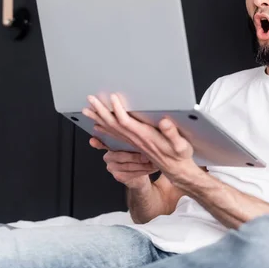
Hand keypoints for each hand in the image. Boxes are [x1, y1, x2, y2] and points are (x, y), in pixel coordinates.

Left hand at [82, 94, 198, 182]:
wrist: (177, 169)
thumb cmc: (179, 156)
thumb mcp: (180, 145)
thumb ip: (172, 133)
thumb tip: (165, 122)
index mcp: (145, 137)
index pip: (127, 123)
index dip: (118, 110)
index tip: (111, 98)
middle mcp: (136, 139)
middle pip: (113, 124)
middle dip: (101, 111)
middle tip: (90, 100)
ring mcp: (133, 142)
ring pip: (111, 129)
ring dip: (98, 119)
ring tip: (87, 110)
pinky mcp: (134, 143)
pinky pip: (115, 135)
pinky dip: (104, 129)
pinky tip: (97, 125)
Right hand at [89, 137, 157, 188]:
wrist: (139, 175)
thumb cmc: (138, 155)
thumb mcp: (136, 143)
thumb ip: (133, 136)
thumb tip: (137, 125)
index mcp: (110, 145)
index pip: (102, 143)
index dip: (98, 142)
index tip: (93, 140)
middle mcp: (108, 156)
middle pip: (121, 156)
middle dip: (137, 156)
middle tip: (148, 155)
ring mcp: (112, 168)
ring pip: (129, 166)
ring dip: (144, 164)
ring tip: (154, 161)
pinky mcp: (118, 177)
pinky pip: (132, 174)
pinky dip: (144, 171)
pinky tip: (152, 168)